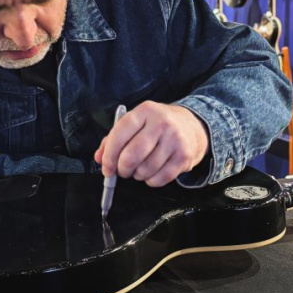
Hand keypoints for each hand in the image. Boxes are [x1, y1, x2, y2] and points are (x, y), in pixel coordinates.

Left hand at [94, 101, 209, 186]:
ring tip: (140, 169)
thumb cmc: (158, 126)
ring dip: (137, 175)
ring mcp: (175, 139)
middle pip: (132, 155)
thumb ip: (114, 139)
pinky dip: (151, 181)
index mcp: (145, 111)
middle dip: (122, 169)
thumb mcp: (137, 123)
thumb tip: (99, 157)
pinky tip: (152, 173)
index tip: (106, 167)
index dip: (109, 155)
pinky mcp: (184, 156)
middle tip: (123, 171)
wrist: (193, 126)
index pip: (120, 134)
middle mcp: (162, 123)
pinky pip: (160, 178)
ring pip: (145, 169)